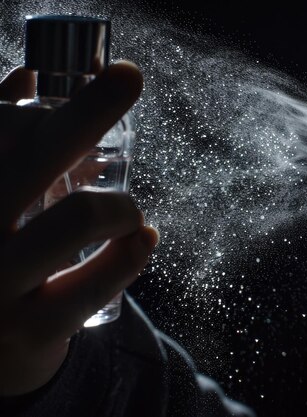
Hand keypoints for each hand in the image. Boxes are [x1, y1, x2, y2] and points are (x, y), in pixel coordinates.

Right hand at [0, 62, 158, 395]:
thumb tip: (26, 74)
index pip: (3, 127)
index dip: (51, 99)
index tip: (103, 78)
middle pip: (37, 154)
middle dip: (90, 108)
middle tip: (129, 77)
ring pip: (79, 217)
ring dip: (121, 206)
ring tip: (130, 213)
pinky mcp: (29, 331)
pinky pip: (98, 284)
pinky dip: (132, 254)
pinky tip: (143, 239)